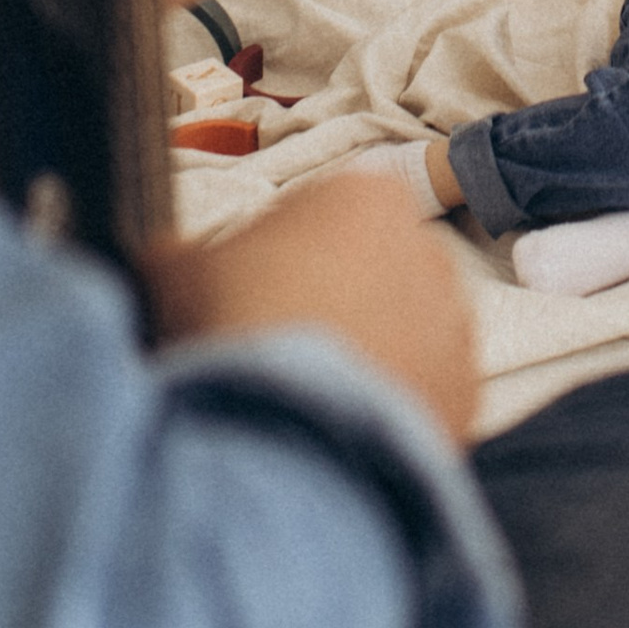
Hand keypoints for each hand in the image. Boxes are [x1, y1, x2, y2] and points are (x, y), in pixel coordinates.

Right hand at [142, 166, 478, 442]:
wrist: (291, 431)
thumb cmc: (236, 326)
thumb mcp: (176, 274)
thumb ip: (177, 257)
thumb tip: (162, 264)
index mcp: (365, 195)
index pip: (321, 215)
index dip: (276, 257)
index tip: (248, 297)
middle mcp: (427, 249)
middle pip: (368, 272)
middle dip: (330, 305)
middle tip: (274, 351)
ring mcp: (454, 323)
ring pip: (400, 333)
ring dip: (362, 357)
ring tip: (306, 400)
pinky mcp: (466, 393)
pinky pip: (420, 395)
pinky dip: (387, 411)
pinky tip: (341, 432)